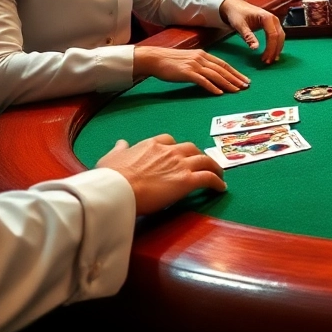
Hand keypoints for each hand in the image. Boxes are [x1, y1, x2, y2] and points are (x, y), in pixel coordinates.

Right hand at [97, 134, 225, 214]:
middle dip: (198, 155)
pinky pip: (208, 178)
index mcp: (151, 145)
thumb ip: (119, 150)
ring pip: (205, 160)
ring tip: (218, 174)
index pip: (169, 141)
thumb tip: (122, 143)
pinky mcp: (187, 180)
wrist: (117, 189)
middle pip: (191, 148)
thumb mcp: (110, 158)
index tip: (178, 154)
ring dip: (214, 166)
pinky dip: (217, 182)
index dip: (176, 148)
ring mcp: (180, 165)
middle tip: (202, 163)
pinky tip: (221, 187)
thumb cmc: (111, 177)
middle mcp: (169, 151)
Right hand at [134, 46, 248, 93]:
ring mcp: (194, 65)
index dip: (235, 72)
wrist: (155, 58)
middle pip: (223, 69)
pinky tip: (219, 92)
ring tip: (237, 90)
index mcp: (203, 55)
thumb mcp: (189, 59)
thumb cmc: (170, 61)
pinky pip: (203, 80)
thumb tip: (211, 73)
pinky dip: (212, 87)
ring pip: (216, 75)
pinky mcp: (187, 72)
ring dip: (228, 83)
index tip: (244, 79)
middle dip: (236, 78)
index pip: (224, 64)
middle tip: (246, 86)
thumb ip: (200, 64)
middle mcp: (201, 58)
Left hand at [219, 0, 284, 64]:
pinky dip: (276, 45)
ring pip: (281, 37)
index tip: (265, 59)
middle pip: (279, 36)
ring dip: (277, 49)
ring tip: (270, 59)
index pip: (273, 35)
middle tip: (268, 62)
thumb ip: (248, 36)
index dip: (270, 48)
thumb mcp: (240, 26)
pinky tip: (272, 53)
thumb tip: (255, 48)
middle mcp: (274, 19)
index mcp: (267, 17)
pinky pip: (278, 36)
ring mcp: (274, 22)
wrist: (236, 6)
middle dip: (275, 50)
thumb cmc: (237, 14)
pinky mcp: (272, 25)